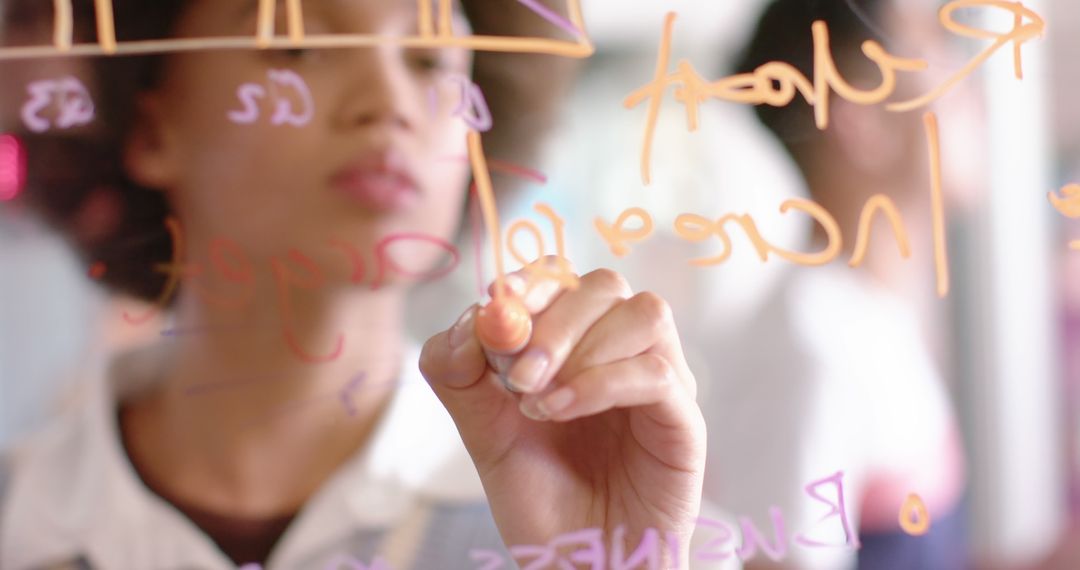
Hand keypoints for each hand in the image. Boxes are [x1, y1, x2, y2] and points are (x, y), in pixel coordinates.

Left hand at [420, 265, 705, 563]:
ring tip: (538, 401)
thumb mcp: (482, 433)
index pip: (563, 277)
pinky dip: (600, 383)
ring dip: (581, 347)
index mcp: (578, 344)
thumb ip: (461, 375)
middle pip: (605, 285)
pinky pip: (657, 374)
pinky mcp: (683, 421)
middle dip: (552, 319)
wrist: (579, 565)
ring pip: (644, 314)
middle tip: (515, 374)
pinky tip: (561, 412)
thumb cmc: (541, 499)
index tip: (494, 319)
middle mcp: (623, 353)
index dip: (529, 285)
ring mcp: (659, 382)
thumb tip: (469, 319)